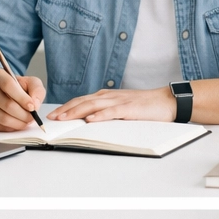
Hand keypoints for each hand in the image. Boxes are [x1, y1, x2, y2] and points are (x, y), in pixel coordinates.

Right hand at [0, 67, 45, 131]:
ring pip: (2, 118)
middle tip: (32, 118)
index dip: (22, 98)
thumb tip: (35, 104)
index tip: (32, 107)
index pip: (8, 85)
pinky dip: (10, 128)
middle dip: (23, 115)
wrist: (0, 92)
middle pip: (6, 104)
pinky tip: (16, 123)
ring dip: (18, 123)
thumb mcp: (30, 83)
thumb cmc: (17, 88)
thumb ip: (36, 90)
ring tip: (26, 121)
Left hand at [49, 87, 174, 122]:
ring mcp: (118, 101)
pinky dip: (99, 115)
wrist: (165, 101)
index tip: (54, 114)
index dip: (66, 107)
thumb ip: (105, 112)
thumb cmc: (144, 106)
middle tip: (52, 118)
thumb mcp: (120, 107)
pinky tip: (90, 120)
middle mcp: (109, 96)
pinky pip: (111, 112)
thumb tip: (88, 121)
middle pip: (82, 102)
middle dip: (65, 110)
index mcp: (106, 96)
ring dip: (76, 112)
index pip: (81, 100)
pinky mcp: (129, 108)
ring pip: (92, 105)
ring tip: (64, 119)